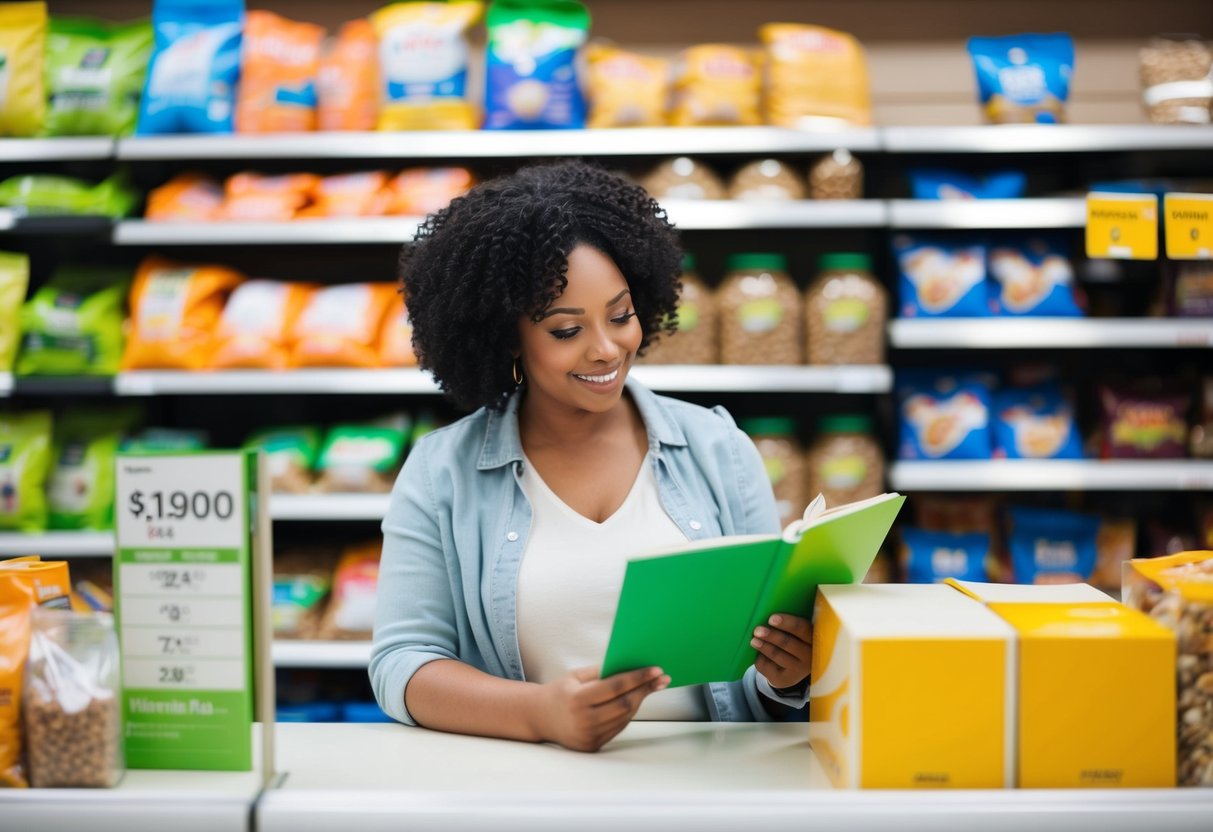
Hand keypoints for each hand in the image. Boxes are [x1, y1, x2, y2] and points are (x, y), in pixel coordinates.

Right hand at [535, 665, 669, 751]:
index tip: (656, 670)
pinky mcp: (593, 746)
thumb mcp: (575, 676)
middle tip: (662, 678)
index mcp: (577, 699)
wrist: (539, 718)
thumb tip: (631, 666)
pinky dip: (629, 713)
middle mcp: (584, 721)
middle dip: (646, 689)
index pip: (616, 687)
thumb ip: (601, 672)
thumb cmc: (560, 691)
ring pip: (624, 717)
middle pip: (624, 704)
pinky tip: (636, 700)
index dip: (638, 678)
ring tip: (652, 687)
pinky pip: (617, 727)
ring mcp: (589, 736)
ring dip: (640, 701)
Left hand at [751, 614, 811, 690]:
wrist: (793, 670)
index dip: (787, 623)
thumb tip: (769, 618)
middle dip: (771, 636)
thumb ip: (790, 626)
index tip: (771, 619)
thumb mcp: (798, 634)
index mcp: (815, 638)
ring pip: (777, 655)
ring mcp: (798, 670)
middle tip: (757, 630)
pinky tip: (758, 654)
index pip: (802, 628)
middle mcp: (810, 656)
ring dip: (764, 646)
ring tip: (753, 640)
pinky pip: (769, 667)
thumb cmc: (793, 642)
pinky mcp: (785, 680)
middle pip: (788, 643)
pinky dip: (760, 658)